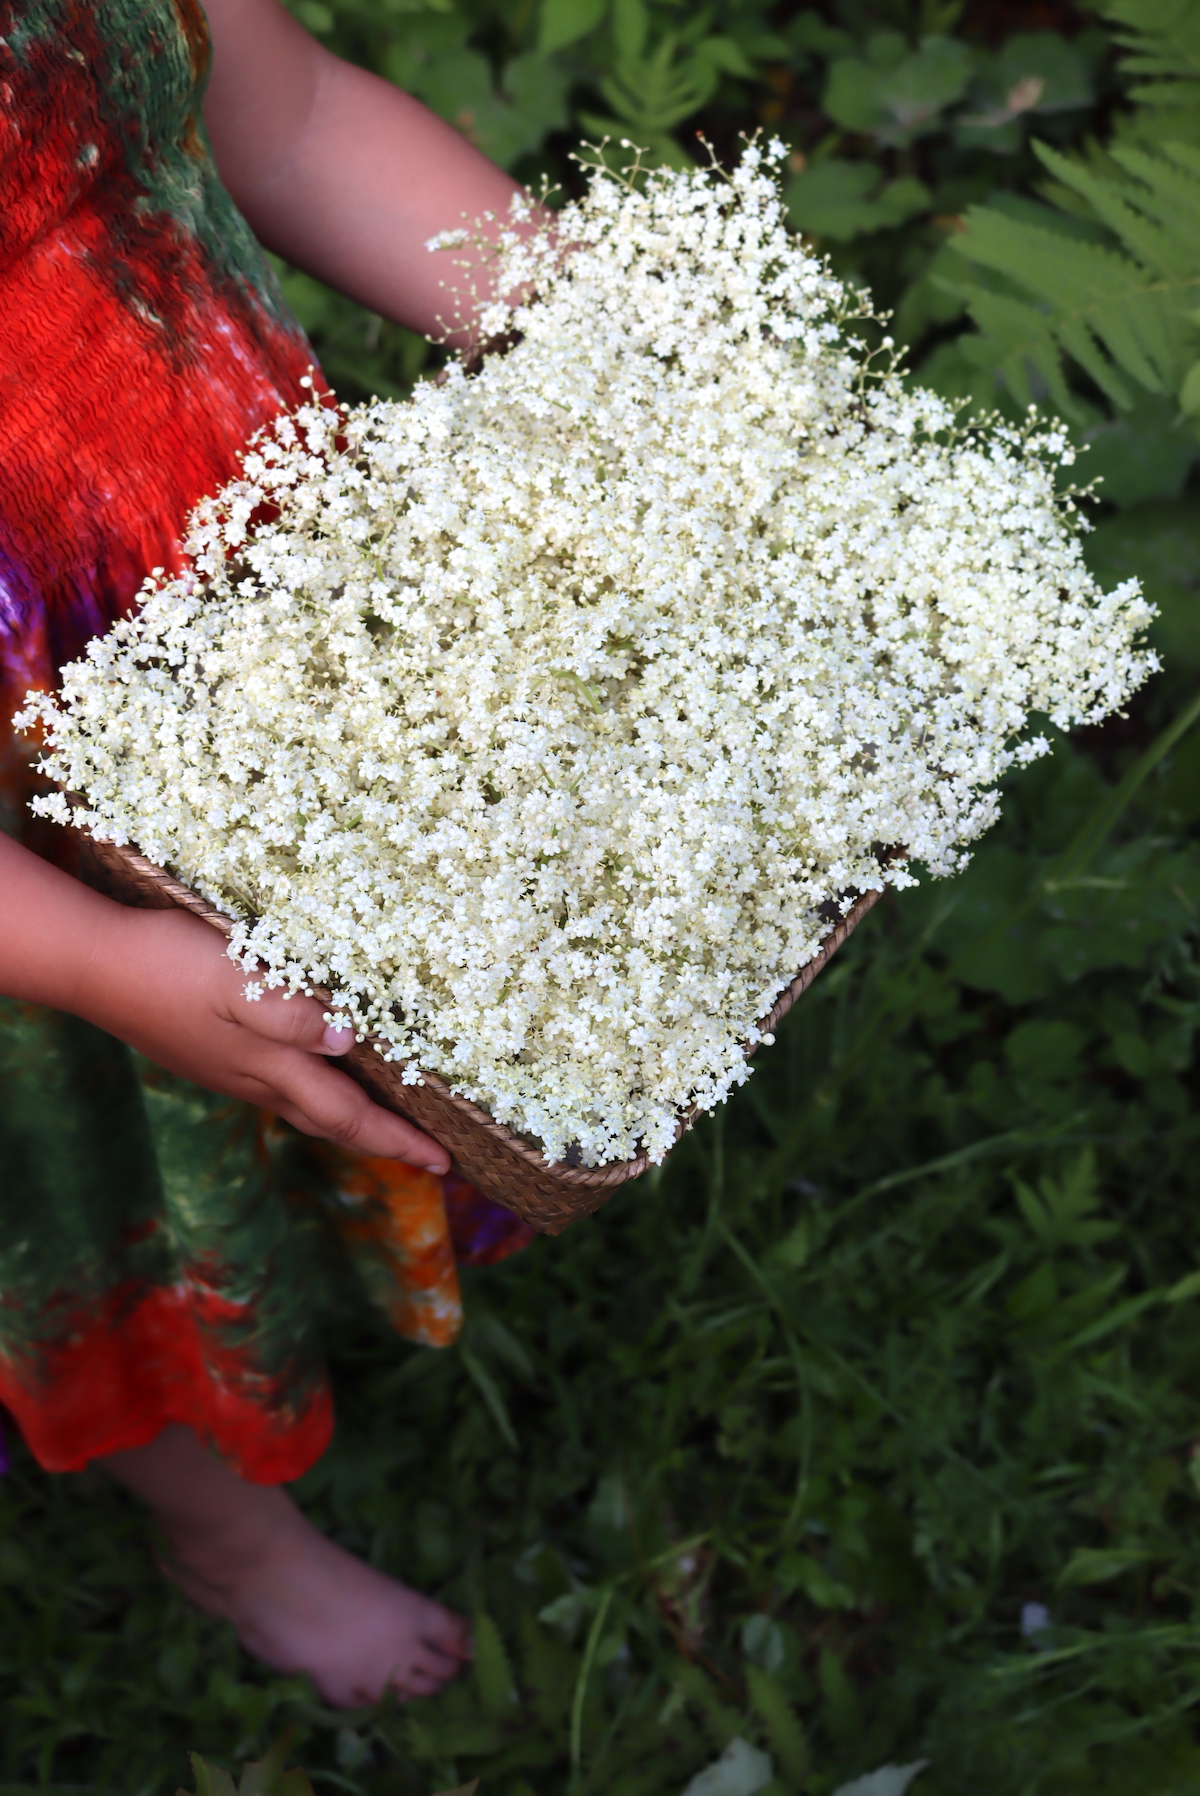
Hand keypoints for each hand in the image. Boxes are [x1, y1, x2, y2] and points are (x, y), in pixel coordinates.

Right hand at [85, 904, 450, 1169]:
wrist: (95, 967)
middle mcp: (255, 1079)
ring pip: (305, 1109)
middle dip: (383, 1141)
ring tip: (382, 1125)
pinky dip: (316, 1096)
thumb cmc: (168, 964)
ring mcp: (231, 1071)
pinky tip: (316, 1079)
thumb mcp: (235, 977)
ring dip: (350, 1122)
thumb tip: (345, 1042)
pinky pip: (280, 1090)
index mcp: (271, 1066)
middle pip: (332, 1123)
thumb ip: (288, 1013)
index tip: (444, 1163)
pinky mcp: (212, 1055)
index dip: (399, 1140)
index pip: (349, 1115)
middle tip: (428, 1158)